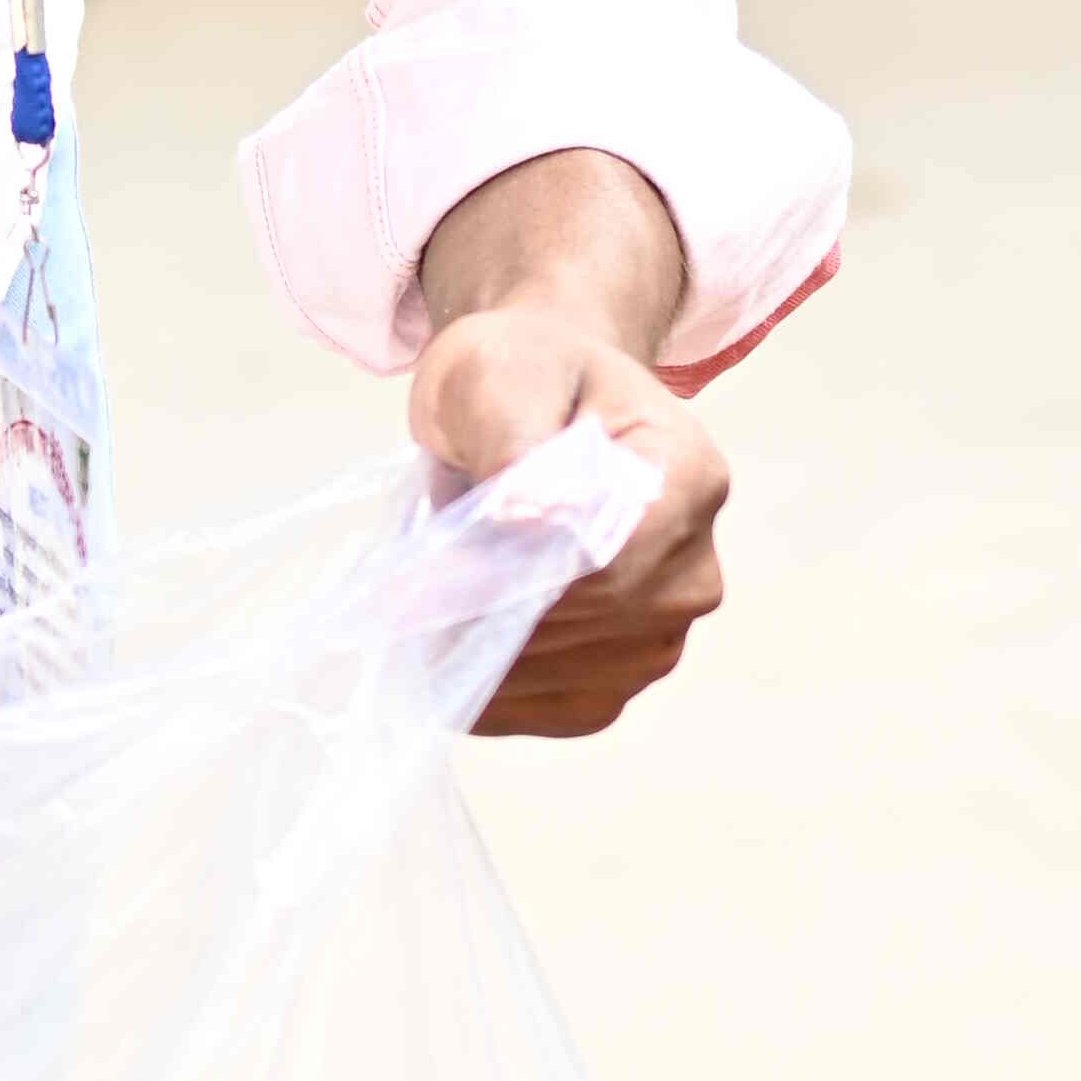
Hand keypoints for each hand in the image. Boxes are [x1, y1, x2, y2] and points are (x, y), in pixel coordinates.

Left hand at [408, 305, 726, 736]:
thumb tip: (528, 520)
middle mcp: (694, 566)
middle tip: (386, 609)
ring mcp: (667, 631)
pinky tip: (442, 659)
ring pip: (565, 677)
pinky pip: (559, 709)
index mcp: (686, 476)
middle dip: (473, 621)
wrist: (545, 400)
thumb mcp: (499, 371)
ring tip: (406, 624)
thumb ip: (512, 435)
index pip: (598, 559)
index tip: (410, 584)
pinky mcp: (626, 674)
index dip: (500, 580)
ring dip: (475, 663)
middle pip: (579, 624)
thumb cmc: (521, 375)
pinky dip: (492, 695)